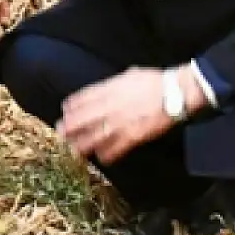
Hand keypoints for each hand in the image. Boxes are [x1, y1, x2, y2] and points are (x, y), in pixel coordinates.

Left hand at [58, 67, 173, 163]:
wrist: (174, 92)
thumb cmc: (154, 81)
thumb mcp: (128, 75)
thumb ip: (113, 83)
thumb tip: (107, 87)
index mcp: (107, 91)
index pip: (80, 100)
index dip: (70, 108)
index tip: (65, 113)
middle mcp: (108, 108)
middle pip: (80, 120)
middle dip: (68, 128)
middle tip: (60, 134)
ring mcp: (118, 123)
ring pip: (92, 138)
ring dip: (81, 145)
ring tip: (73, 151)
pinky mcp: (131, 137)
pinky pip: (114, 149)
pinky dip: (106, 155)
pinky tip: (102, 158)